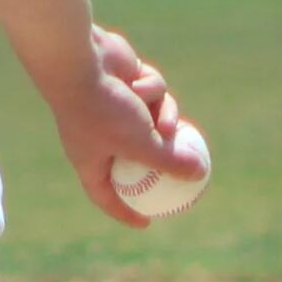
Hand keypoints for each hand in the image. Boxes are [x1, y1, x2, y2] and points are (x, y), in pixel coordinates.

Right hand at [61, 26, 200, 227]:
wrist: (82, 60)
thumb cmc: (104, 110)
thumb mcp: (141, 143)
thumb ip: (170, 162)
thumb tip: (200, 174)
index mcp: (91, 160)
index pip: (107, 195)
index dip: (126, 211)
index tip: (148, 221)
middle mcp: (99, 136)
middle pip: (138, 156)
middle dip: (162, 157)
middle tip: (187, 167)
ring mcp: (113, 107)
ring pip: (155, 119)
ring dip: (164, 117)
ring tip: (164, 120)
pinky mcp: (126, 81)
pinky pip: (152, 92)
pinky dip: (151, 89)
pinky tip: (138, 81)